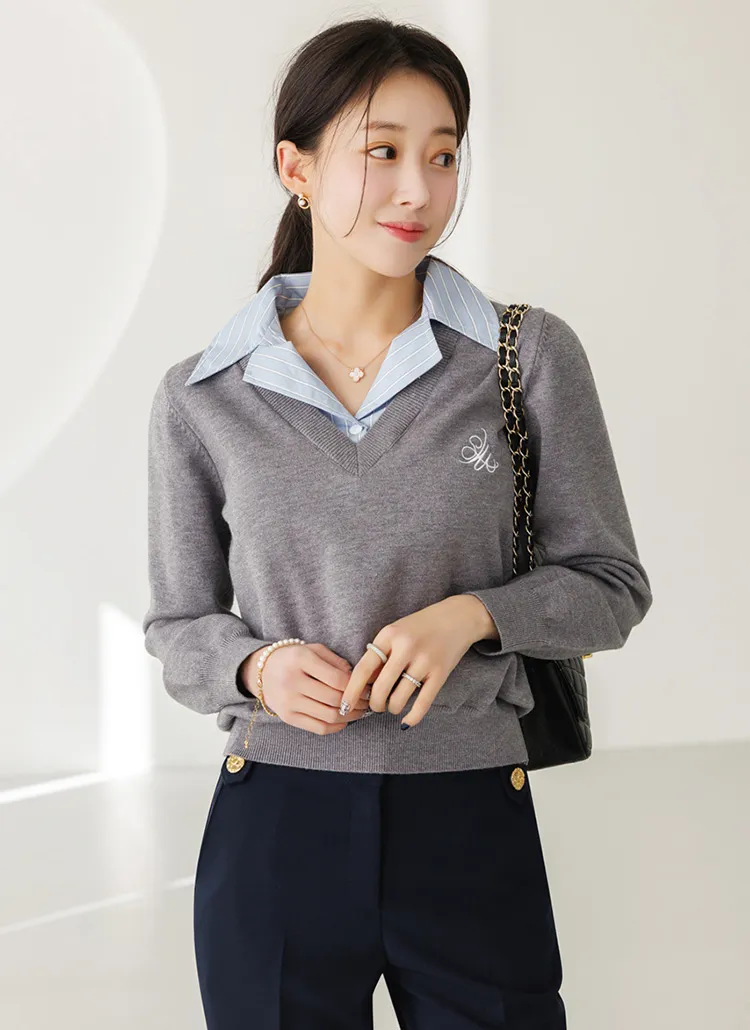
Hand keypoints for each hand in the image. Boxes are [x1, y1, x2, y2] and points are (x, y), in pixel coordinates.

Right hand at [248, 642, 371, 734]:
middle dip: (357, 702)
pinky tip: (344, 720)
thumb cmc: (295, 658)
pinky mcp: (287, 717)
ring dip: (350, 716)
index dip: (356, 685)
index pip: (336, 678)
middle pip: (334, 698)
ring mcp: (288, 701)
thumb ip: (336, 661)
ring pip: (328, 715)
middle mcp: (292, 681)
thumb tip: (357, 678)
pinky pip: (318, 728)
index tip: (368, 687)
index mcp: (300, 659)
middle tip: (368, 701)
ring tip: (359, 711)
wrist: (263, 670)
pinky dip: (336, 726)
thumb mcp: (313, 650)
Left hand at [339, 596, 489, 727]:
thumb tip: (363, 686)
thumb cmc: (420, 627)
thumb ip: (380, 654)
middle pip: (380, 688)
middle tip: (375, 706)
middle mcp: (406, 647)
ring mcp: (424, 660)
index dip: (351, 691)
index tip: (344, 706)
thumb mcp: (396, 631)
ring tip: (392, 706)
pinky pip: (422, 703)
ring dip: (391, 708)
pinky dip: (411, 717)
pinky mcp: (440, 673)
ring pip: (399, 698)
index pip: (363, 668)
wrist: (457, 617)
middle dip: (374, 704)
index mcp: (389, 635)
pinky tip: (405, 722)